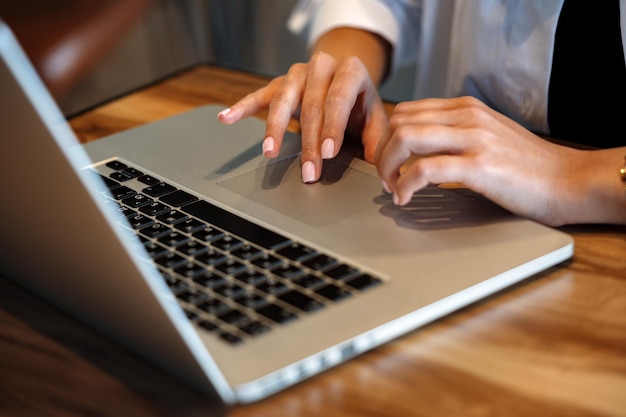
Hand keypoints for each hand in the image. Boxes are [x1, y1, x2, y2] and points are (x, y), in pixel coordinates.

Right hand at [218, 51, 388, 182]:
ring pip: (282, 100)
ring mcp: (297, 73)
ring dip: (275, 130)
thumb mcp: (375, 116)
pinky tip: (226, 118)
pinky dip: (242, 107)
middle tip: (309, 173)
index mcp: (351, 70)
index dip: (332, 127)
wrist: (345, 75)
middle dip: (308, 143)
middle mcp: (322, 66)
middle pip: (311, 106)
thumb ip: (376, 139)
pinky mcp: (280, 83)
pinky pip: (259, 96)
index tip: (327, 154)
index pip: (338, 99)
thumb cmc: (360, 102)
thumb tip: (378, 168)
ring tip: (269, 152)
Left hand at [374, 96, 625, 225]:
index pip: (406, 111)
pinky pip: (425, 169)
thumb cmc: (527, 164)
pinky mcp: (480, 165)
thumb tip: (417, 146)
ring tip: (392, 188)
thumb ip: (455, 133)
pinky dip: (405, 185)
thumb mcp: (488, 135)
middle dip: (382, 153)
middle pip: (399, 122)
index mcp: (466, 107)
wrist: (568, 180)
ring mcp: (474, 138)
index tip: (387, 162)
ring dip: (388, 167)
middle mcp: (467, 116)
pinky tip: (405, 198)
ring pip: (406, 139)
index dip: (387, 137)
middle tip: (385, 178)